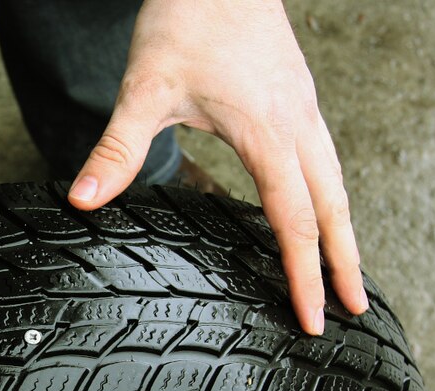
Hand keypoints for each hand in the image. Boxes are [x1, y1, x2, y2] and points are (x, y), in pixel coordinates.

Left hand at [68, 0, 366, 333]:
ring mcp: (304, 110)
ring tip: (346, 273)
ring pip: (337, 184)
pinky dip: (330, 199)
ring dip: (344, 232)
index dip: (304, 275)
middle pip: (335, 209)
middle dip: (345, 265)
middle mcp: (298, 125)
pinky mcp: (297, 99)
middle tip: (352, 312)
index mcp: (269, 134)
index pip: (295, 222)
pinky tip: (316, 210)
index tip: (311, 317)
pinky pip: (326, 161)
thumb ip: (117, 148)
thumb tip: (82, 199)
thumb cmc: (187, 19)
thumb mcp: (144, 88)